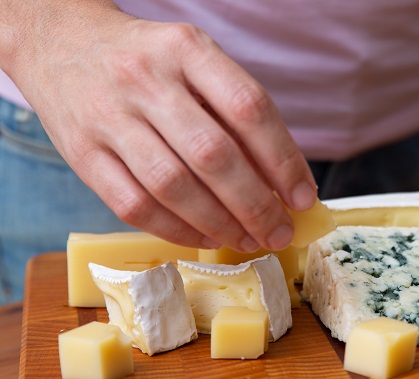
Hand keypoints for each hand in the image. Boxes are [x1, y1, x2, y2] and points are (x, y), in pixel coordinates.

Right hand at [4, 3, 316, 251]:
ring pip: (173, 185)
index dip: (283, 160)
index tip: (303, 197)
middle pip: (213, 154)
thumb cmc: (148, 61)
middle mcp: (146, 79)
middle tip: (280, 232)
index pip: (249, 108)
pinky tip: (204, 237)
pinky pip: (133, 205)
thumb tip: (283, 180)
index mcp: (187, 49)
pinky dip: (175, 229)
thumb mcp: (194, 61)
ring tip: (249, 240)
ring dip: (220, 223)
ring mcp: (109, 116)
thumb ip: (235, 111)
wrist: (60, 42)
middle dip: (256, 204)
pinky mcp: (81, 152)